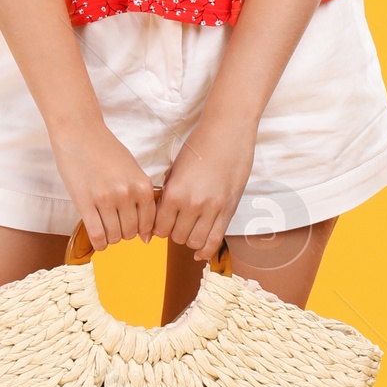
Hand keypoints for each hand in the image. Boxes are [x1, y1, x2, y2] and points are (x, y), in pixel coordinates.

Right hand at [51, 120, 158, 248]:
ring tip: (105, 228)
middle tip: (116, 225)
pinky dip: (99, 243)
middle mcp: (127, 193)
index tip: (134, 229)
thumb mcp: (132, 169)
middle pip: (131, 232)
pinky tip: (98, 240)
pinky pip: (97, 235)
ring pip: (115, 236)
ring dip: (111, 238)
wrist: (79, 132)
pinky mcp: (85, 203)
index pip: (149, 223)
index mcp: (142, 185)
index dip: (142, 230)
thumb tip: (147, 234)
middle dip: (125, 233)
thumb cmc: (106, 149)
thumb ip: (141, 196)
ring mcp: (106, 199)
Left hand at [153, 117, 255, 261]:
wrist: (227, 133)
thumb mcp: (175, 170)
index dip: (158, 229)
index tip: (161, 225)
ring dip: (190, 240)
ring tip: (190, 229)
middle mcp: (192, 205)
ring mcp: (212, 210)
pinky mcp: (228, 211)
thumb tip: (158, 215)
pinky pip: (215, 241)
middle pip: (177, 237)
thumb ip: (167, 194)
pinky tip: (199, 253)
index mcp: (174, 193)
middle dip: (174, 233)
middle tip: (176, 224)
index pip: (159, 228)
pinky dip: (205, 251)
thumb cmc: (198, 147)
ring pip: (195, 242)